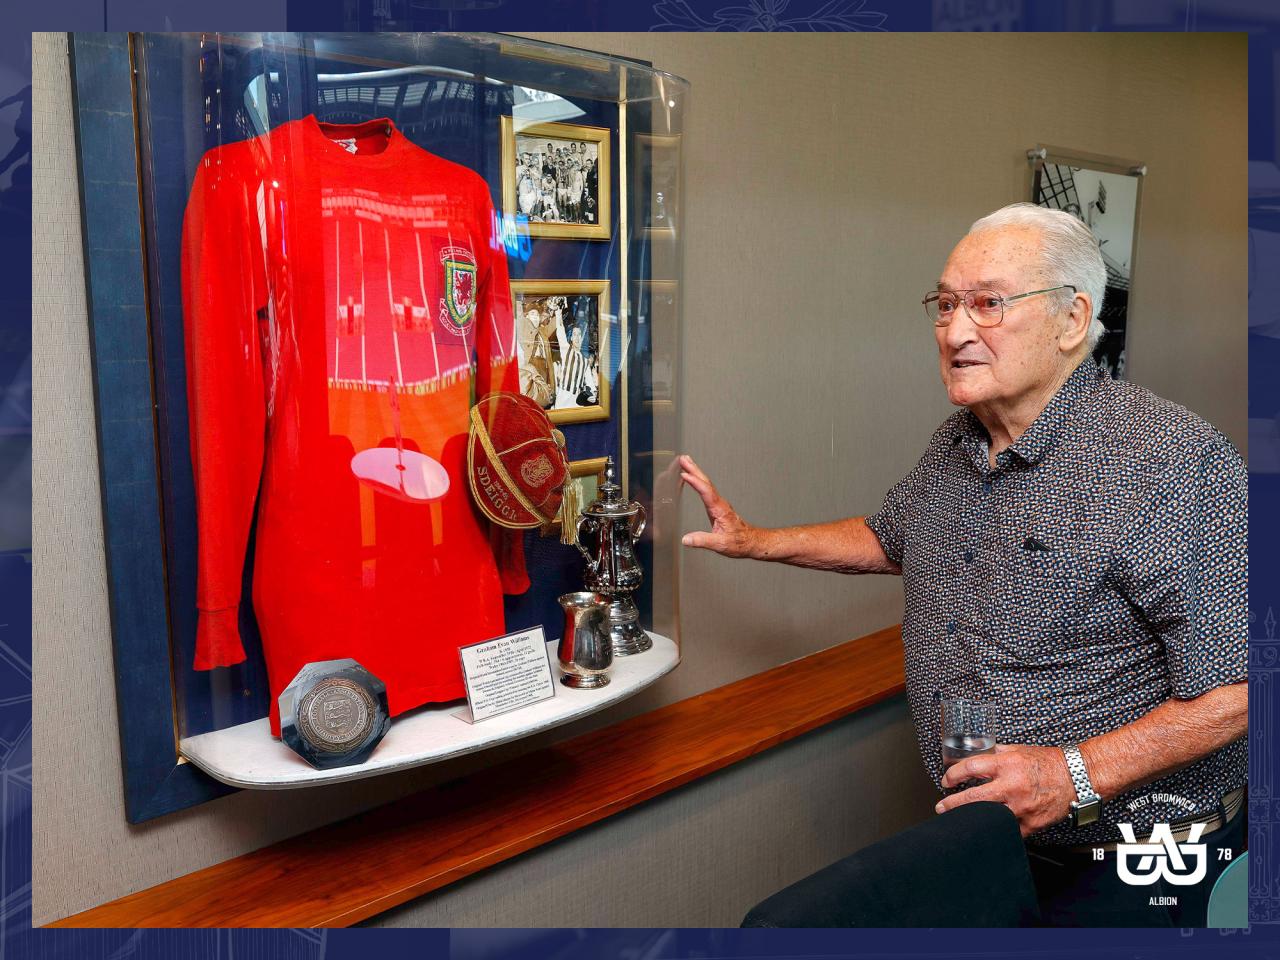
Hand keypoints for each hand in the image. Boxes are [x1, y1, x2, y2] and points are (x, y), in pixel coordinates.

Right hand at [678, 454, 756, 558]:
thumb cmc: (739, 542)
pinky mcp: (717, 506)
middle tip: (683, 459)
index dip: (695, 482)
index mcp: (719, 509)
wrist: (750, 541)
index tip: (684, 474)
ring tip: (686, 462)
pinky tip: (694, 479)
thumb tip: (686, 539)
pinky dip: (699, 480)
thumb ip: (702, 541)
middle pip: (705, 482)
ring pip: (706, 483)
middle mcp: (719, 503)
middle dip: (694, 469)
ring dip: (696, 472)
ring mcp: (719, 503)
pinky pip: (706, 489)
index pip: (706, 491)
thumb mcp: (720, 544)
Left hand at [935, 744, 1076, 837]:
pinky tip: (987, 828)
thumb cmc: (1049, 763)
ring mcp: (1021, 808)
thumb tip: (975, 751)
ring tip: (960, 818)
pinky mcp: (1030, 824)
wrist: (1077, 778)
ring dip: (971, 818)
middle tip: (942, 806)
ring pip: (987, 818)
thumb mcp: (1019, 751)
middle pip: (973, 798)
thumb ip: (996, 752)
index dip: (953, 775)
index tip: (946, 781)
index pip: (971, 768)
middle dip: (952, 803)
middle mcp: (1012, 787)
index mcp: (1008, 765)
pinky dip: (997, 829)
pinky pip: (1008, 830)